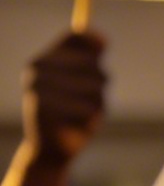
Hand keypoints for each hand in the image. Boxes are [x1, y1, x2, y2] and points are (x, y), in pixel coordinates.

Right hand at [23, 29, 107, 166]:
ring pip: (94, 87)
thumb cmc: (72, 112)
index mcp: (43, 60)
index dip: (94, 43)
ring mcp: (38, 88)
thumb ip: (90, 58)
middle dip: (100, 84)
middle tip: (88, 99)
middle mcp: (36, 69)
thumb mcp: (83, 82)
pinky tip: (75, 124)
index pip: (76, 37)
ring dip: (96, 103)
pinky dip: (89, 119)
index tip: (105, 47)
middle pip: (92, 64)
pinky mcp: (45, 109)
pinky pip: (88, 109)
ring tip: (80, 112)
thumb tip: (102, 38)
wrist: (52, 148)